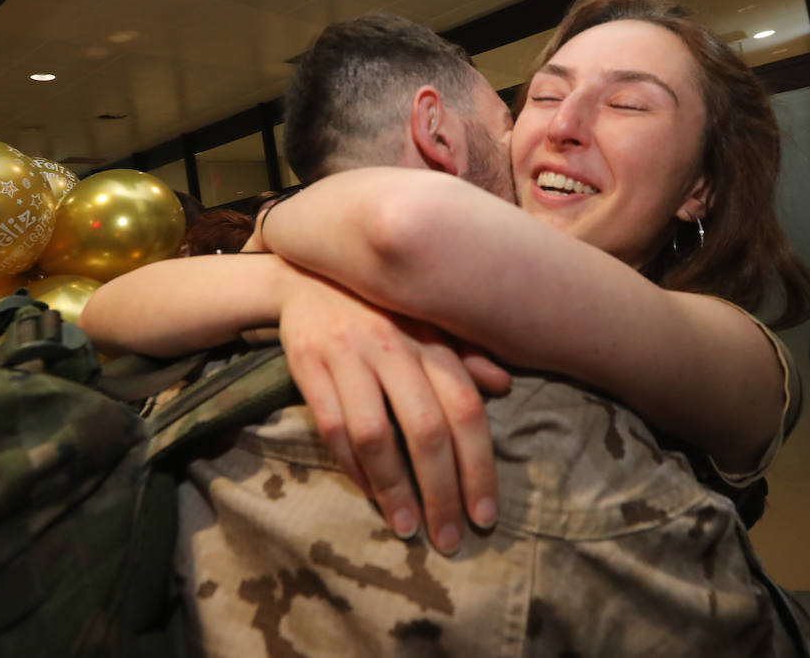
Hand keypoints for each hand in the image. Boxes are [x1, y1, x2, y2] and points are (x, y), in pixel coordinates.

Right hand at [277, 267, 499, 554]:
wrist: (306, 271)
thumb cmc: (378, 304)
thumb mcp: (425, 318)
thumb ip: (463, 352)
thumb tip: (503, 385)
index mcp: (431, 337)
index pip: (465, 409)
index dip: (479, 466)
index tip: (485, 515)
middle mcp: (394, 346)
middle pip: (426, 429)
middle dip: (442, 491)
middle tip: (450, 539)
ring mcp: (349, 355)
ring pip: (376, 434)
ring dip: (394, 489)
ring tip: (409, 528)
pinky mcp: (308, 365)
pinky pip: (332, 427)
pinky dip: (353, 467)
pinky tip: (370, 495)